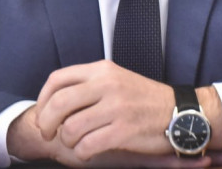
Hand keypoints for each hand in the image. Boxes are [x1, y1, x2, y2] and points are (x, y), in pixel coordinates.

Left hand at [33, 60, 171, 159]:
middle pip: (59, 103)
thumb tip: (55, 100)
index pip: (57, 79)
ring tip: (74, 143)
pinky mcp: (124, 130)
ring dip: (67, 140)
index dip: (43, 99)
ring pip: (71, 127)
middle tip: (48, 134)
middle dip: (47, 122)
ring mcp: (116, 107)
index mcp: (101, 70)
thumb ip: (88, 84)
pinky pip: (88, 145)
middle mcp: (107, 84)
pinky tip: (87, 151)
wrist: (180, 112)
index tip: (42, 113)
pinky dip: (82, 152)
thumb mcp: (116, 79)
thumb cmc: (144, 99)